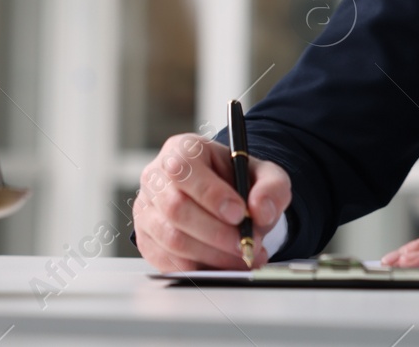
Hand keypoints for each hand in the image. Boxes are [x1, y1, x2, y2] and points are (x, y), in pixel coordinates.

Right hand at [132, 132, 291, 271]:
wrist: (227, 200)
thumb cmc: (240, 182)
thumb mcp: (266, 175)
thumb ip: (272, 187)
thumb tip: (261, 210)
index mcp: (183, 149)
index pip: (183, 170)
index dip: (211, 195)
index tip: (240, 214)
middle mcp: (157, 177)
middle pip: (176, 209)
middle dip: (216, 232)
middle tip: (246, 244)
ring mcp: (146, 210)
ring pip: (171, 239)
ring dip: (211, 255)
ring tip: (242, 256)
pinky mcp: (146, 240)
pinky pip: (167, 261)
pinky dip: (199, 268)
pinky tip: (224, 265)